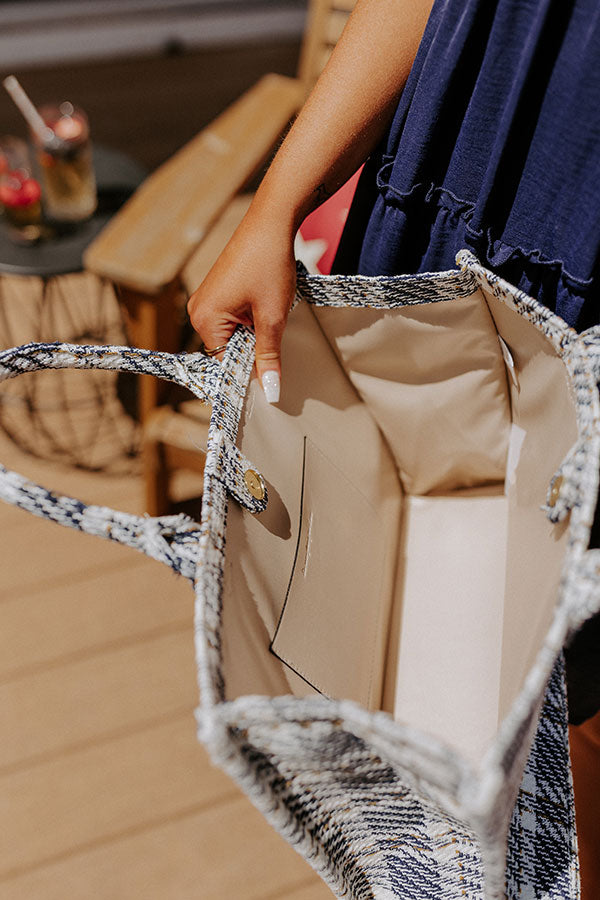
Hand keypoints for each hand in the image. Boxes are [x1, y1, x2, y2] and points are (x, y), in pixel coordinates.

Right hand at [187, 209, 295, 402]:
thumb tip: (271, 391)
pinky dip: (251, 321)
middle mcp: (197, 310)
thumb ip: (269, 357)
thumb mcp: (273, 317)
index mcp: (204, 319)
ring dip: (254, 334)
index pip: (225, 364)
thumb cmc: (269, 265)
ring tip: (270, 313)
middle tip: (275, 334)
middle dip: (252, 350)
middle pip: (227, 350)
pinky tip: (265, 306)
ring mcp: (206, 300)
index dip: (250, 372)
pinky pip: (232, 320)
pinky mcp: (217, 291)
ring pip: (233, 335)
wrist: (271, 222)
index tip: (271, 379)